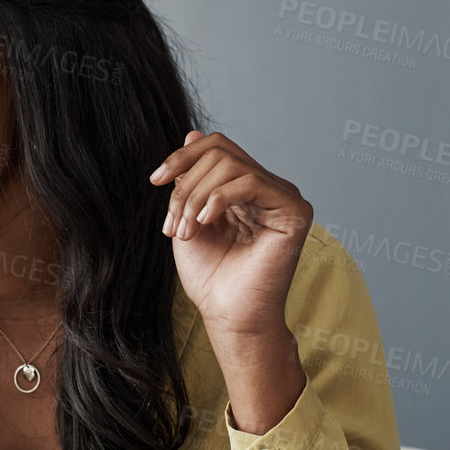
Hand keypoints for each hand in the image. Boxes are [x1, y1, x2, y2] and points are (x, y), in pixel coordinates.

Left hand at [151, 131, 312, 338]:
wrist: (229, 316)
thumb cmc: (211, 277)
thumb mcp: (187, 218)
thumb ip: (189, 180)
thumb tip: (192, 133)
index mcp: (243, 188)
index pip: (215, 148)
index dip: (182, 156)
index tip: (155, 180)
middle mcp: (266, 188)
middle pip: (220, 151)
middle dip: (186, 185)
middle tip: (173, 226)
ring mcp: (283, 197)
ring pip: (231, 164)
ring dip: (196, 197)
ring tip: (185, 232)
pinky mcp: (295, 211)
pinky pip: (252, 181)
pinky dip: (219, 198)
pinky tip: (206, 223)